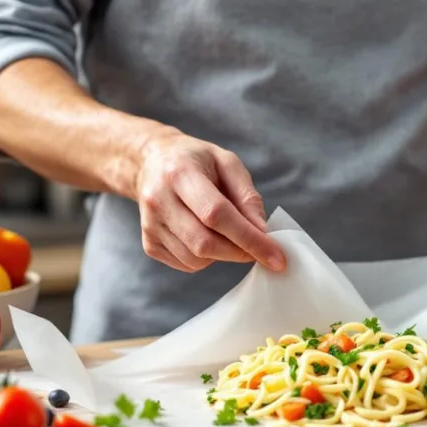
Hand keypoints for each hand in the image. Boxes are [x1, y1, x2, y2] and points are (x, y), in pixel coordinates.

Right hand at [133, 127, 286, 272]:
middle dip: (240, 252)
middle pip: (204, 243)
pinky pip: (186, 264)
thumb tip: (264, 232)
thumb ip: (248, 197)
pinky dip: (206, 258)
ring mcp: (150, 225)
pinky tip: (206, 234)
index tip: (277, 257)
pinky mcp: (149, 243)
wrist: (152, 163)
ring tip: (225, 230)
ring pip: (196, 259)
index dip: (249, 238)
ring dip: (223, 254)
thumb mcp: (227, 163)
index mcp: (180, 173)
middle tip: (259, 249)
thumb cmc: (196, 161)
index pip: (216, 214)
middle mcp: (158, 200)